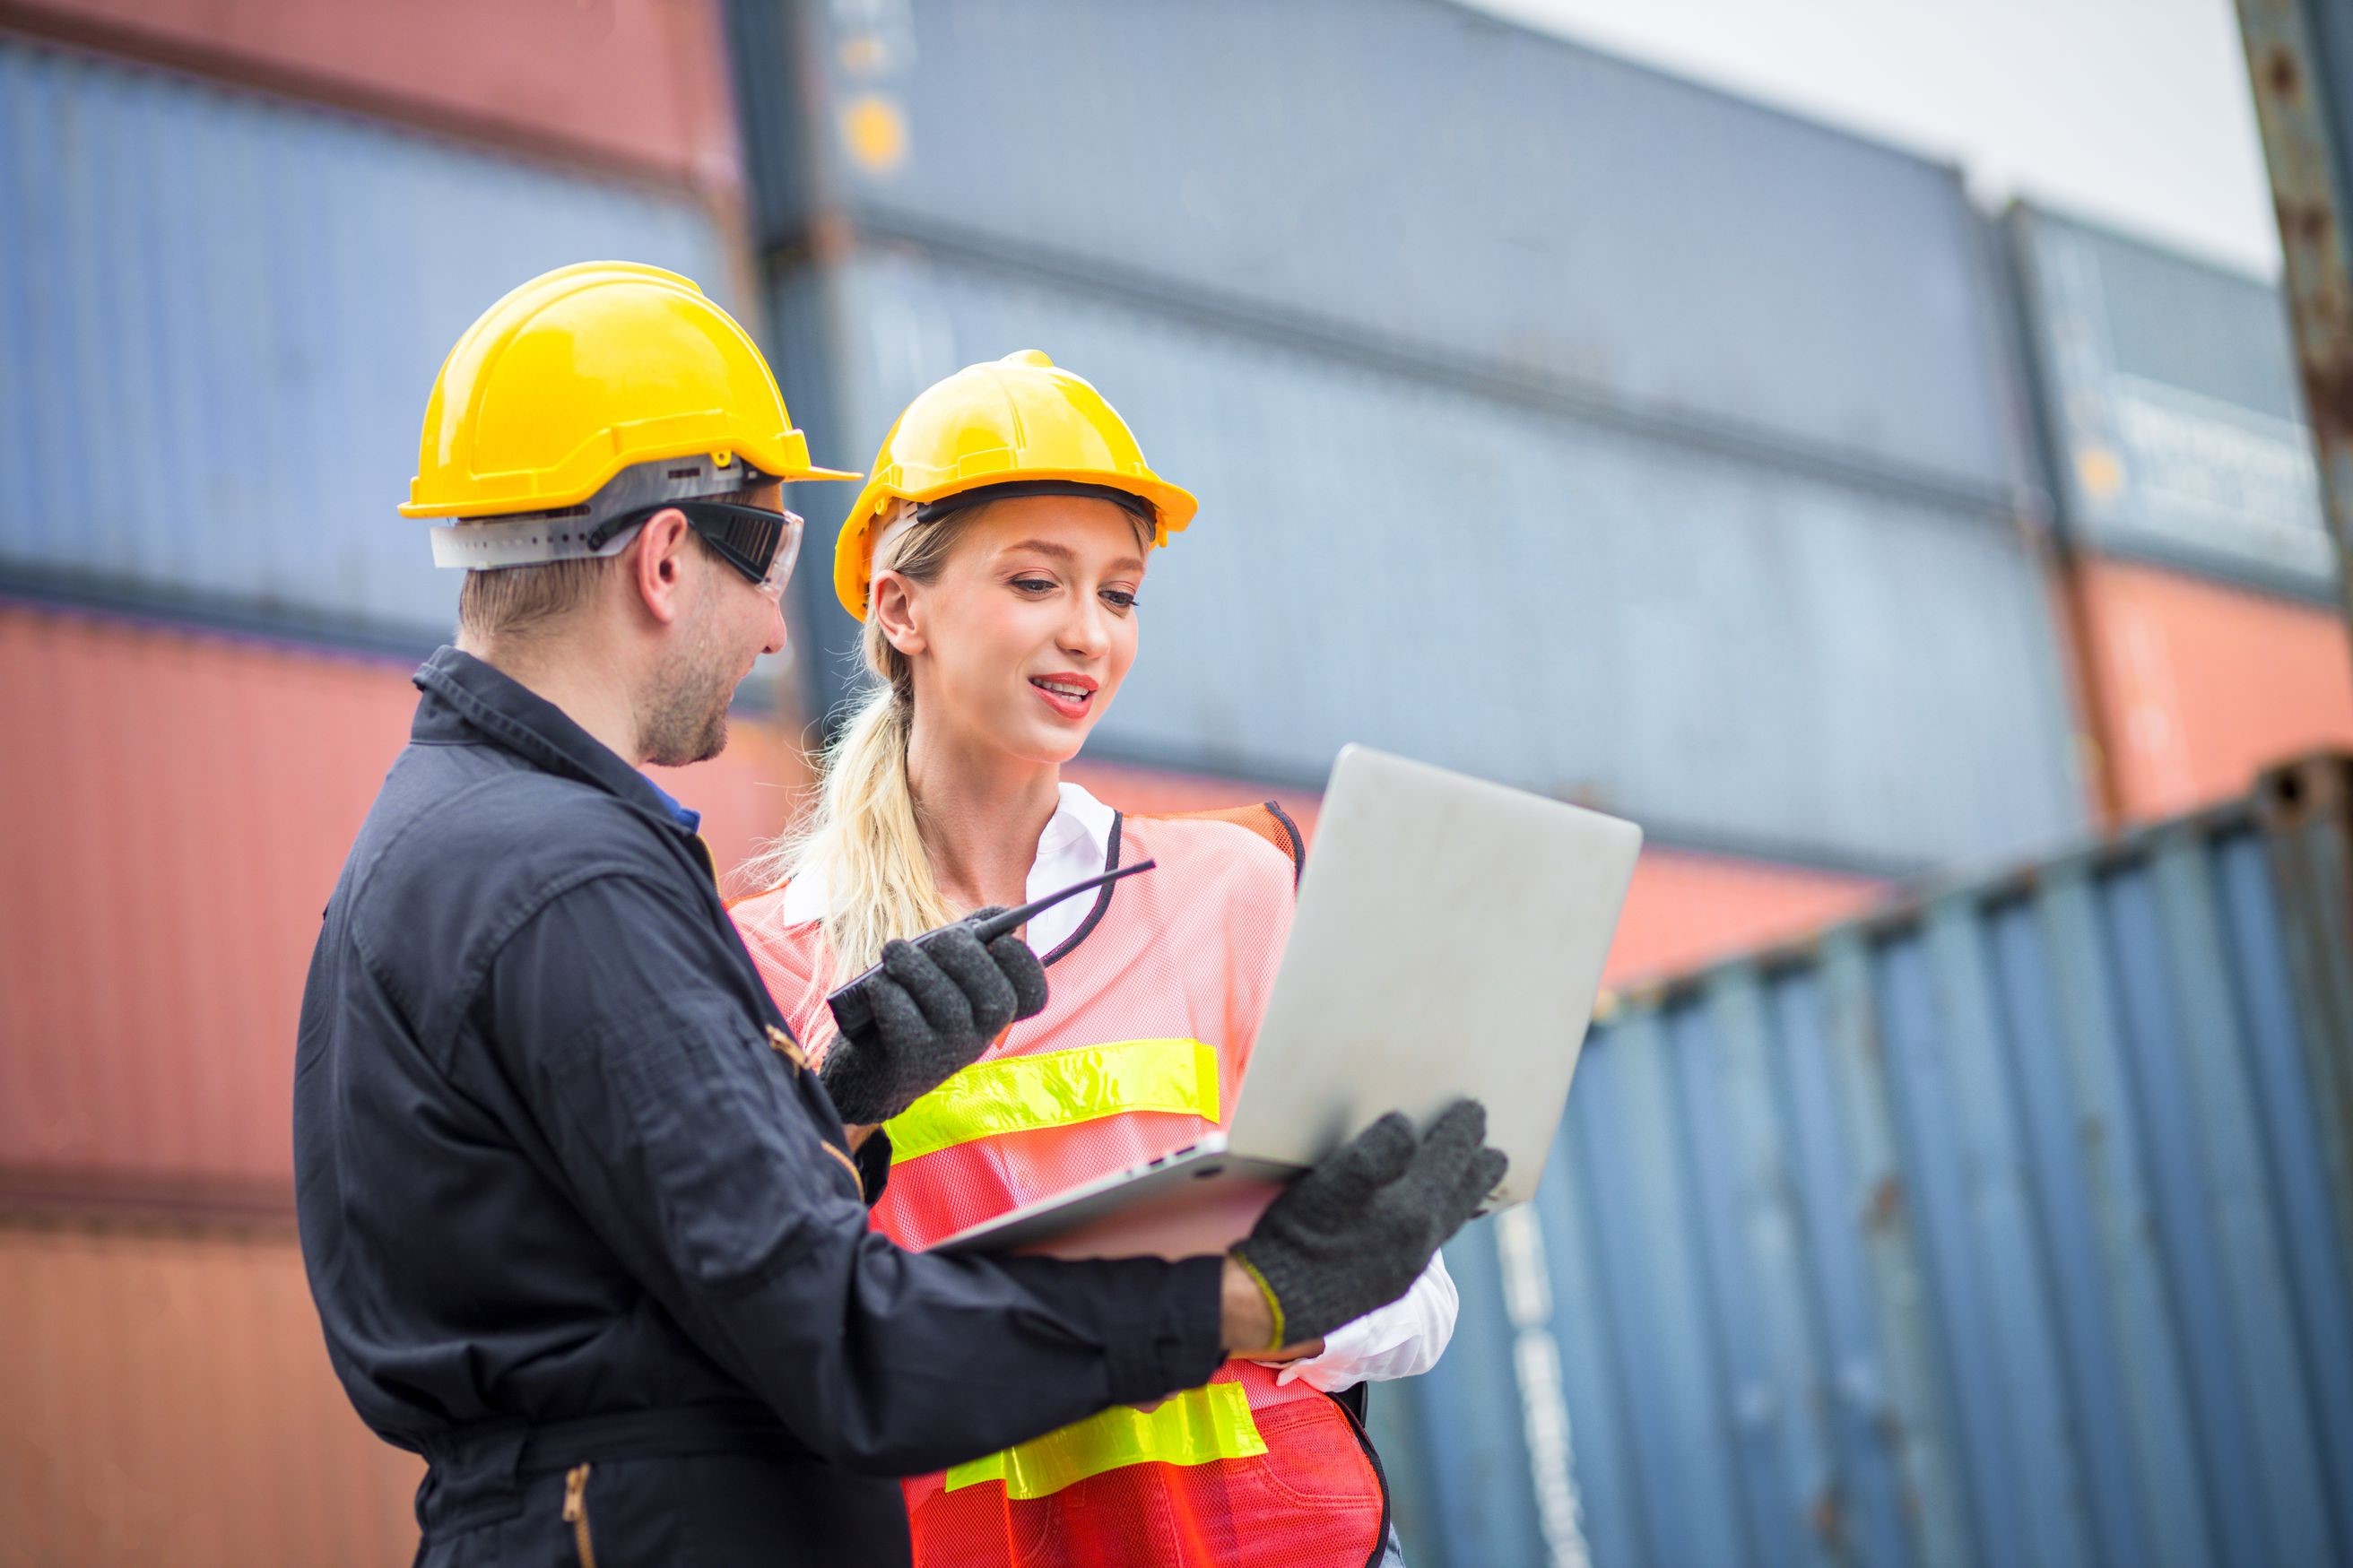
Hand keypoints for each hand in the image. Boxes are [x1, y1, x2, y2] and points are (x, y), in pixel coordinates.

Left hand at [818, 910, 1048, 1124]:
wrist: (869, 1060)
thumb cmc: (912, 996)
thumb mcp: (946, 964)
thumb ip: (974, 936)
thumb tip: (998, 916)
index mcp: (994, 1009)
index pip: (1033, 995)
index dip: (1024, 965)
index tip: (1000, 941)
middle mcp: (980, 1036)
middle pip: (996, 999)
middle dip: (966, 957)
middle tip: (939, 939)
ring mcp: (948, 1053)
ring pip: (948, 1006)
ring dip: (917, 967)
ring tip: (895, 950)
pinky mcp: (912, 1063)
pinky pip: (906, 1022)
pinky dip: (889, 993)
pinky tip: (878, 984)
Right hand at [1228, 1100, 1504, 1351]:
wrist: (1275, 1303)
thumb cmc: (1301, 1234)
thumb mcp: (1334, 1182)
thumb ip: (1379, 1151)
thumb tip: (1409, 1127)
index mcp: (1414, 1210)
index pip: (1450, 1158)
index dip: (1464, 1129)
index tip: (1475, 1108)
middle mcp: (1421, 1241)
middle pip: (1464, 1197)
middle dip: (1481, 1170)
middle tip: (1498, 1153)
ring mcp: (1407, 1266)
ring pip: (1449, 1224)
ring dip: (1465, 1199)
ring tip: (1475, 1186)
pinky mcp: (1389, 1283)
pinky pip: (1430, 1243)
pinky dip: (1441, 1221)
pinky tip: (1428, 1221)